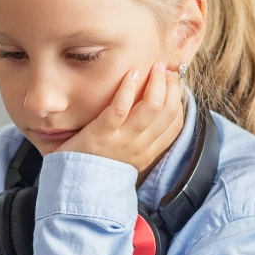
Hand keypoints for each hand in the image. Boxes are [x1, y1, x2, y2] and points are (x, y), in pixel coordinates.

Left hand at [57, 63, 184, 176]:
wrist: (75, 187)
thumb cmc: (98, 166)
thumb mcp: (127, 157)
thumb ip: (141, 138)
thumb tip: (153, 110)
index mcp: (148, 152)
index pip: (176, 123)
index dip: (178, 98)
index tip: (174, 81)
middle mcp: (140, 146)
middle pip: (168, 111)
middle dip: (171, 85)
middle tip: (164, 69)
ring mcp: (122, 140)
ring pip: (152, 107)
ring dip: (156, 82)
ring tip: (153, 67)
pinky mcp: (102, 133)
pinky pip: (120, 107)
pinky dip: (127, 88)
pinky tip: (130, 74)